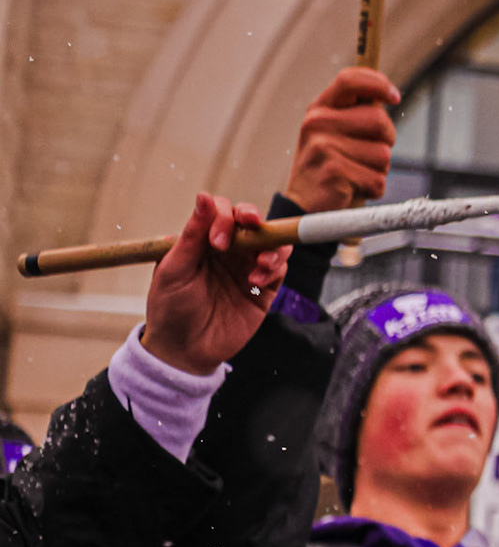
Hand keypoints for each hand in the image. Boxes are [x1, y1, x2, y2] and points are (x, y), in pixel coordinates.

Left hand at [142, 194, 291, 375]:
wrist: (185, 349)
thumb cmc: (171, 308)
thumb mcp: (174, 269)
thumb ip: (192, 235)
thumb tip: (204, 197)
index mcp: (203, 241)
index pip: (221, 212)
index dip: (225, 217)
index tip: (218, 242)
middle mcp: (228, 251)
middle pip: (252, 221)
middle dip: (255, 220)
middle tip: (252, 228)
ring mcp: (247, 269)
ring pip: (272, 243)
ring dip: (271, 246)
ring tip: (259, 264)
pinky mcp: (264, 290)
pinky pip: (280, 269)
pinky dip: (276, 268)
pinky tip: (259, 279)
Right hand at [283, 67, 398, 212]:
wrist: (304, 206)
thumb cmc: (331, 168)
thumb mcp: (337, 134)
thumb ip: (359, 114)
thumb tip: (389, 93)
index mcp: (320, 109)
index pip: (350, 80)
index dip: (377, 84)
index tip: (395, 97)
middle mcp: (318, 123)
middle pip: (379, 120)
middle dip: (386, 141)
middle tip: (368, 156)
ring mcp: (324, 146)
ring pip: (383, 154)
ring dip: (379, 170)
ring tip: (355, 174)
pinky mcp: (334, 172)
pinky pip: (378, 180)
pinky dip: (373, 189)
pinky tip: (353, 190)